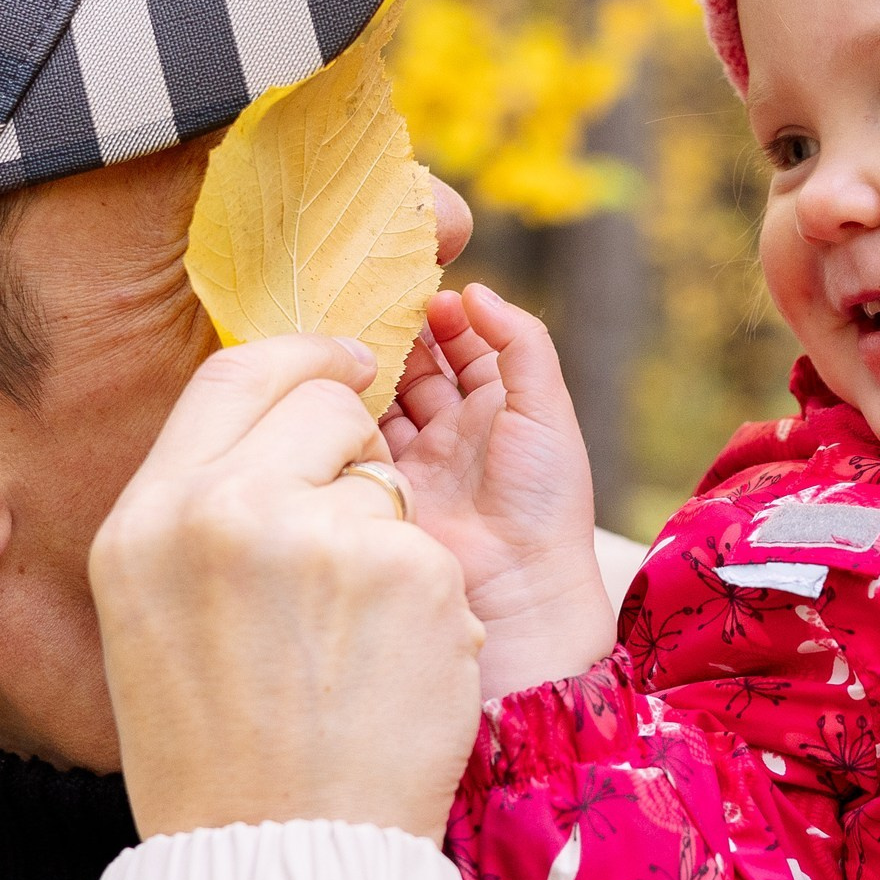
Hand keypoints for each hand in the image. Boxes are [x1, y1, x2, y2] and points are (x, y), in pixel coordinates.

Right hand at [90, 334, 484, 840]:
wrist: (277, 860)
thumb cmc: (211, 744)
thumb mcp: (150, 608)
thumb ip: (198, 505)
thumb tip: (272, 419)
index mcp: (153, 512)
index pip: (237, 372)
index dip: (304, 357)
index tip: (347, 364)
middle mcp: (232, 509)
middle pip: (328, 407)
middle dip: (352, 454)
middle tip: (336, 548)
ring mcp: (330, 538)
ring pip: (388, 486)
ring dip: (386, 546)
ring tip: (342, 649)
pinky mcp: (416, 578)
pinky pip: (432, 556)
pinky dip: (426, 609)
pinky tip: (387, 676)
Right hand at [381, 285, 615, 700]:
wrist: (517, 588)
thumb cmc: (544, 499)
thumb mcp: (547, 409)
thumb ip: (521, 343)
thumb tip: (477, 290)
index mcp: (502, 407)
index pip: (465, 345)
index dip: (444, 316)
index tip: (420, 291)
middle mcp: (456, 430)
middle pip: (418, 366)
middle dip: (396, 334)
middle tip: (369, 305)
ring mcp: (416, 458)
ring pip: (383, 396)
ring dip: (367, 366)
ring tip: (347, 335)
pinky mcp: (382, 485)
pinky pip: (355, 435)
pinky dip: (344, 407)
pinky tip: (333, 381)